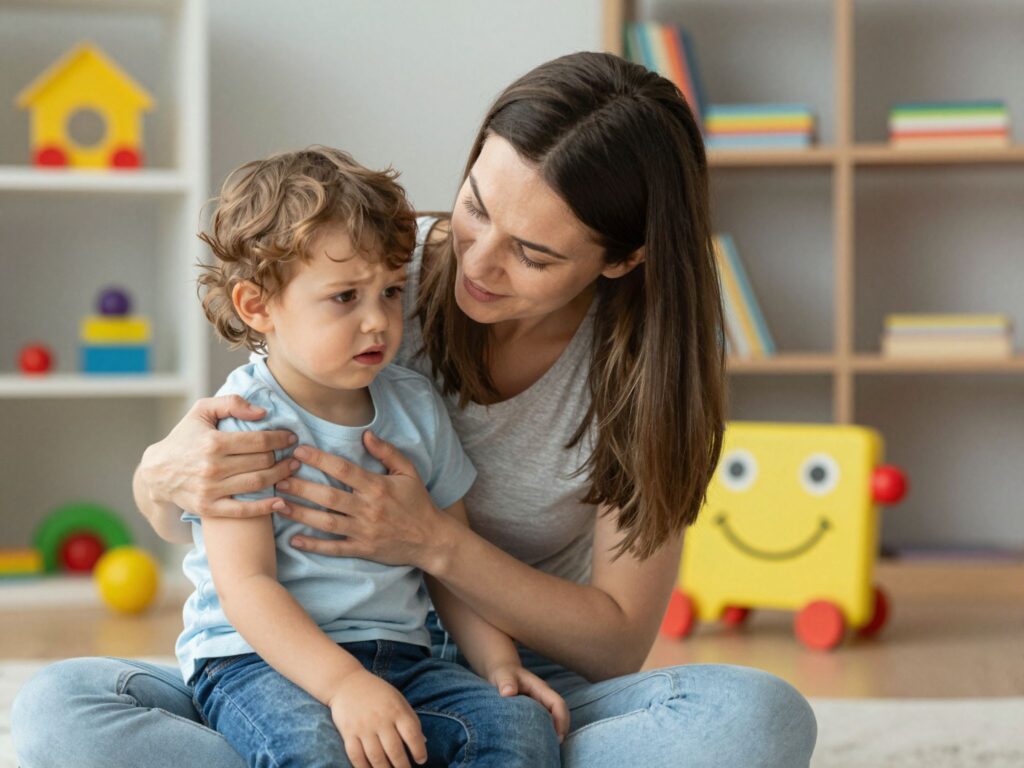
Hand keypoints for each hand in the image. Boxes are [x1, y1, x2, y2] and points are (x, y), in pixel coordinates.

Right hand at [139, 395, 295, 517]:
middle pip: (262, 462)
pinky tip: (281, 502)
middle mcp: (212, 467)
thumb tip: (262, 412)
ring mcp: (210, 490)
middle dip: (283, 457)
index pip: (259, 440)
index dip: (280, 438)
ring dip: (281, 477)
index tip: (291, 437)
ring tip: (292, 470)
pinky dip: (265, 508)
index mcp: (213, 442)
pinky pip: (243, 511)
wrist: (157, 472)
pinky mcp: (209, 508)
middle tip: (295, 454)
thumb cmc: (184, 437)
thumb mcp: (202, 411)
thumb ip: (231, 404)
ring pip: (257, 483)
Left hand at [275, 432, 444, 568]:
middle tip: (278, 477)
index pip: (343, 470)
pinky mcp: (363, 549)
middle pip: (329, 496)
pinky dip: (314, 545)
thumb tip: (365, 434)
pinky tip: (294, 540)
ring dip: (300, 513)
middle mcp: (368, 509)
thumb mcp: (409, 472)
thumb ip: (387, 452)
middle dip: (301, 487)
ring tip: (278, 504)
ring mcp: (364, 531)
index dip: (320, 459)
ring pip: (326, 522)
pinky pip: (334, 548)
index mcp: (378, 487)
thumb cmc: (418, 503)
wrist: (432, 540)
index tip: (299, 451)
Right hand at [328, 669, 426, 767]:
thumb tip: (423, 741)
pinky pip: (356, 756)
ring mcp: (363, 727)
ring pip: (376, 757)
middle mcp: (380, 719)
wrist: (346, 682)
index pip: (412, 734)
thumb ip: (411, 719)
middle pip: (394, 750)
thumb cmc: (377, 693)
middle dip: (402, 766)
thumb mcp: (398, 699)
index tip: (421, 760)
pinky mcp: (348, 733)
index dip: (419, 750)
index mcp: (396, 710)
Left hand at [487, 664, 569, 742]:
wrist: (502, 671)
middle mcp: (544, 697)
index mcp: (540, 689)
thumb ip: (505, 682)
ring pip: (554, 719)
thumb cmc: (503, 673)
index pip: (557, 704)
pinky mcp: (536, 710)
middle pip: (560, 714)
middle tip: (553, 747)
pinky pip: (545, 722)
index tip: (558, 737)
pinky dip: (545, 731)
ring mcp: (541, 704)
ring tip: (546, 747)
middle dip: (561, 730)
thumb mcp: (502, 675)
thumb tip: (507, 693)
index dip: (561, 720)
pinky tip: (536, 742)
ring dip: (554, 732)